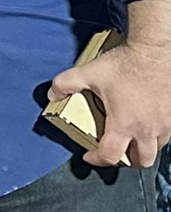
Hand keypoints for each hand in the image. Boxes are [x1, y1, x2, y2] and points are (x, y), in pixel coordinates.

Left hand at [50, 35, 170, 168]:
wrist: (157, 49)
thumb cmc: (126, 62)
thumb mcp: (88, 72)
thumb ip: (65, 84)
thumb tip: (51, 95)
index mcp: (124, 124)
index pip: (110, 156)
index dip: (96, 160)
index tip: (89, 155)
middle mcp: (148, 128)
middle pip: (142, 160)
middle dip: (127, 161)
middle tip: (117, 152)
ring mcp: (166, 122)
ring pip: (158, 147)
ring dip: (145, 147)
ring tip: (133, 138)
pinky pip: (169, 132)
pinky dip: (158, 133)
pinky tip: (148, 122)